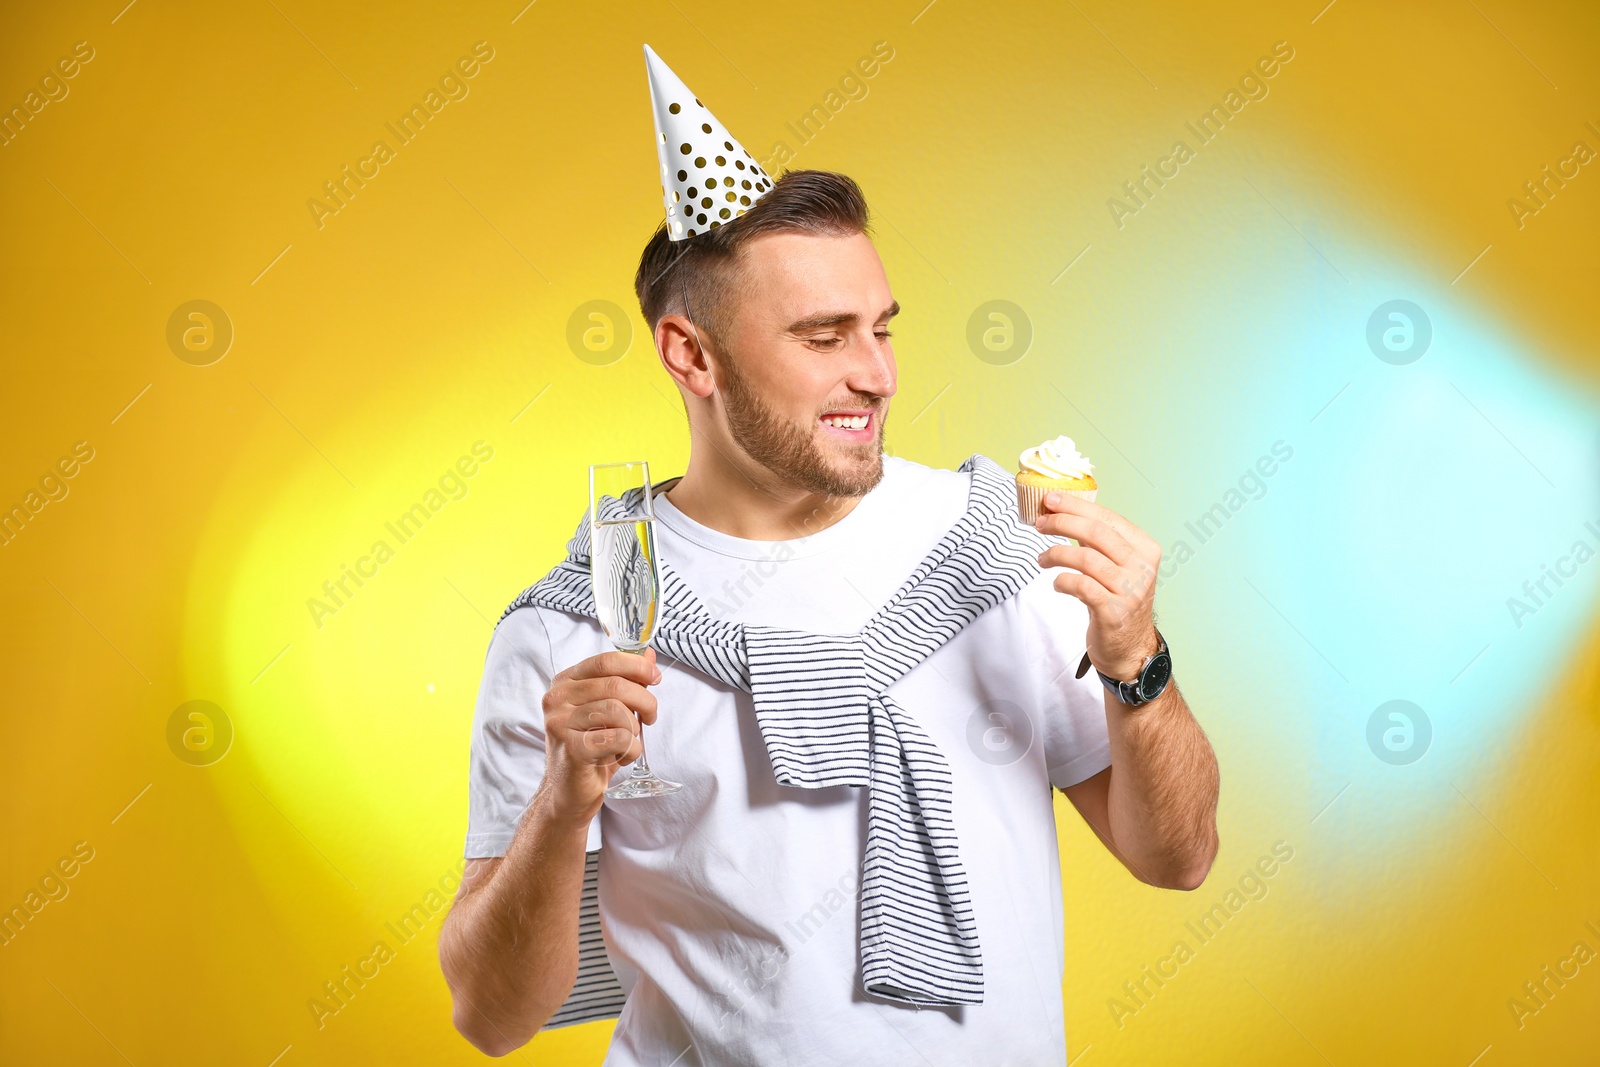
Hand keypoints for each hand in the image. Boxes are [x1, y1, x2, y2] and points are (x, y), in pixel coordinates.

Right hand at [538, 647, 660, 824]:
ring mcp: (560, 723)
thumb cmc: (592, 747)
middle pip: (616, 685)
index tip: (655, 678)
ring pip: (618, 711)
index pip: (606, 661)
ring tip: (628, 741)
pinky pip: (618, 738)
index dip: (637, 666)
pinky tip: (621, 756)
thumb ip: (627, 680)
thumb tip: (649, 655)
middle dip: (645, 701)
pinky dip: (630, 749)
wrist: (570, 791)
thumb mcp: (610, 709)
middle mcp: (557, 698)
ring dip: (634, 729)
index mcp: (565, 682)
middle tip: (651, 717)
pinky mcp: (571, 749)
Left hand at [1034, 492, 1161, 679]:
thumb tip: (1060, 509)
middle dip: (1062, 522)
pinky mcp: (1114, 612)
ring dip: (1056, 554)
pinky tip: (1057, 583)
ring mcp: (1130, 591)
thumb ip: (1096, 540)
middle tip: (1039, 523)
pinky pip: (1081, 586)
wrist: (1129, 647)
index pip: (1108, 517)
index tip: (1050, 499)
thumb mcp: (1115, 565)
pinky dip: (1062, 581)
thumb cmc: (1117, 599)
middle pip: (1096, 533)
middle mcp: (1141, 567)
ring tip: (1042, 559)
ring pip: (1086, 558)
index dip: (1076, 506)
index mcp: (1145, 548)